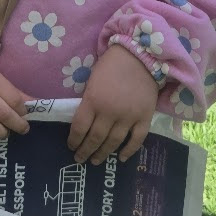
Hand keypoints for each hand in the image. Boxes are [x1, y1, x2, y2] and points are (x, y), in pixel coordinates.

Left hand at [68, 44, 158, 164]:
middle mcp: (110, 112)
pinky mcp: (144, 118)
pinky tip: (121, 158)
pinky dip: (129, 151)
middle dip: (85, 151)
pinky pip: (136, 140)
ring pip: (114, 142)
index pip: (80, 127)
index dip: (74, 140)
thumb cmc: (111, 64)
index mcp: (93, 100)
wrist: (140, 55)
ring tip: (96, 161)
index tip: (71, 147)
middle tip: (80, 159)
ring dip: (103, 154)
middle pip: (95, 138)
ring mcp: (129, 117)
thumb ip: (88, 101)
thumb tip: (83, 121)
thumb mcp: (92, 79)